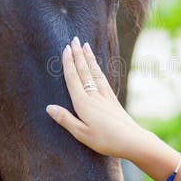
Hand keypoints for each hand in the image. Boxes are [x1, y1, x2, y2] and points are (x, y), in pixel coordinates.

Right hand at [46, 38, 146, 159]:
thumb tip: (48, 107)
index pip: (73, 79)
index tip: (66, 48)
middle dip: (78, 55)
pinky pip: (103, 80)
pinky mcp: (113, 100)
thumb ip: (65, 119)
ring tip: (86, 46)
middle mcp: (94, 96)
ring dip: (89, 59)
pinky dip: (98, 70)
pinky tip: (97, 66)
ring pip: (95, 73)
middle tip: (74, 39)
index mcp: (83, 103)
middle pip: (84, 72)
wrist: (132, 140)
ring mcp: (105, 96)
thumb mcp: (81, 134)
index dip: (69, 63)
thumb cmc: (106, 140)